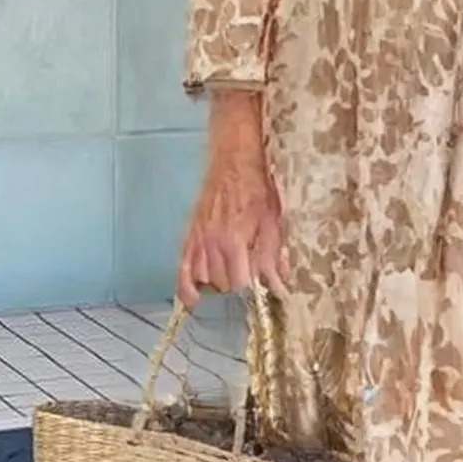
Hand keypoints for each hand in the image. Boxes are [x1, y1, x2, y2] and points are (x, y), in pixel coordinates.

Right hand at [176, 92, 289, 304]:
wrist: (233, 161)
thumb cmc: (257, 189)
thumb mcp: (273, 222)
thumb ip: (273, 256)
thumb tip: (280, 286)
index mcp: (234, 241)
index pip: (241, 285)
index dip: (254, 291)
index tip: (263, 291)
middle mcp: (211, 244)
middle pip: (223, 285)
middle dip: (239, 287)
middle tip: (251, 278)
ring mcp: (198, 241)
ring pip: (204, 280)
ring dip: (219, 284)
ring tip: (232, 277)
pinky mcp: (190, 237)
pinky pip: (182, 269)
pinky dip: (186, 288)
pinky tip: (194, 300)